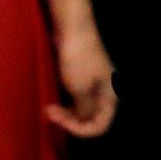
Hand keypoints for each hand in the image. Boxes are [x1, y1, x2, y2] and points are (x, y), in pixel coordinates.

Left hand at [47, 20, 115, 137]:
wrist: (74, 30)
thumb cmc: (78, 59)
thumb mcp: (79, 88)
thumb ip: (84, 110)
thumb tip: (87, 122)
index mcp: (111, 95)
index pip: (101, 125)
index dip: (80, 130)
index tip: (61, 122)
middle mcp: (107, 92)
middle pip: (92, 119)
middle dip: (71, 121)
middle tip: (50, 113)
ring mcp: (96, 85)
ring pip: (84, 110)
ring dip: (67, 114)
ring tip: (49, 109)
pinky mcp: (86, 79)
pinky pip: (79, 100)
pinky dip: (67, 105)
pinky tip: (54, 102)